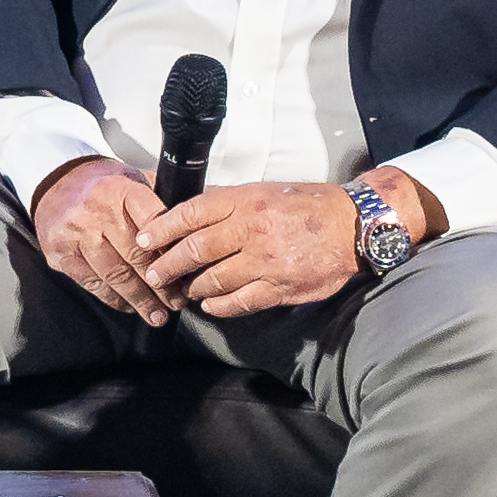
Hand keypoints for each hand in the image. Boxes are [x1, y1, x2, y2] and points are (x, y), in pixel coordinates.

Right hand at [29, 156, 175, 324]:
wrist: (55, 184)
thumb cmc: (102, 187)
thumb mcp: (134, 179)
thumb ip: (164, 198)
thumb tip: (204, 216)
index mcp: (120, 190)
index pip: (154, 222)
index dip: (173, 249)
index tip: (189, 269)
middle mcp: (97, 211)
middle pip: (137, 255)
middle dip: (162, 284)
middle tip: (177, 301)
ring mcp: (77, 234)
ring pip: (116, 275)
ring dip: (140, 299)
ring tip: (158, 314)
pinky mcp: (61, 254)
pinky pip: (93, 283)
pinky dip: (114, 299)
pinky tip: (128, 305)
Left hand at [143, 176, 363, 314]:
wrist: (352, 226)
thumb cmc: (308, 205)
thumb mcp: (266, 190)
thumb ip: (229, 201)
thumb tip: (192, 210)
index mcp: (246, 200)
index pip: (192, 214)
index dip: (162, 229)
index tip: (144, 240)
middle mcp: (252, 229)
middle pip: (196, 250)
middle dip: (168, 264)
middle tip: (154, 274)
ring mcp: (265, 261)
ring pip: (213, 279)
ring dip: (192, 287)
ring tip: (182, 290)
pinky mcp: (279, 287)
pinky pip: (238, 302)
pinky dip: (218, 305)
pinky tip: (209, 304)